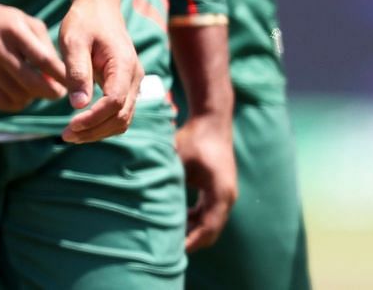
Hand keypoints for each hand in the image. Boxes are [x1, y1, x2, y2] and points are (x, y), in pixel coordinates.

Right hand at [0, 2, 67, 112]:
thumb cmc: (3, 20)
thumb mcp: (25, 22)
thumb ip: (45, 47)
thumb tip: (58, 78)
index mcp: (13, 30)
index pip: (44, 60)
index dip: (62, 75)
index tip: (74, 82)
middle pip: (32, 83)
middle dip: (52, 91)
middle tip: (60, 91)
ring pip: (20, 95)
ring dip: (34, 96)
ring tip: (37, 87)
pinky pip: (4, 102)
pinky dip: (18, 102)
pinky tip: (21, 92)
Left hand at [56, 0, 138, 142]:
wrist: (99, 9)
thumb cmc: (84, 22)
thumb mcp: (73, 41)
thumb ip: (77, 72)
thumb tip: (78, 106)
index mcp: (124, 64)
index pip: (114, 102)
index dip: (94, 118)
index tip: (70, 125)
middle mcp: (134, 77)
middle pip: (121, 116)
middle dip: (94, 130)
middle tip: (66, 135)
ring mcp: (133, 83)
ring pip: (122, 119)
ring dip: (98, 131)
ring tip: (71, 134)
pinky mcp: (126, 87)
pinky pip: (119, 113)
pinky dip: (102, 123)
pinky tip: (81, 125)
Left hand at [176, 113, 236, 249]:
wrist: (211, 122)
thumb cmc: (194, 138)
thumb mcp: (177, 159)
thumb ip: (166, 179)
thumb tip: (145, 196)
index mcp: (219, 193)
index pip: (207, 227)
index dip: (191, 241)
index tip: (174, 249)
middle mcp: (227, 198)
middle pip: (210, 230)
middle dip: (191, 240)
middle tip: (168, 249)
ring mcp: (225, 195)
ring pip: (210, 223)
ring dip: (192, 230)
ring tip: (169, 238)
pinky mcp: (220, 191)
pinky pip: (208, 213)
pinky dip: (194, 220)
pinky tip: (176, 220)